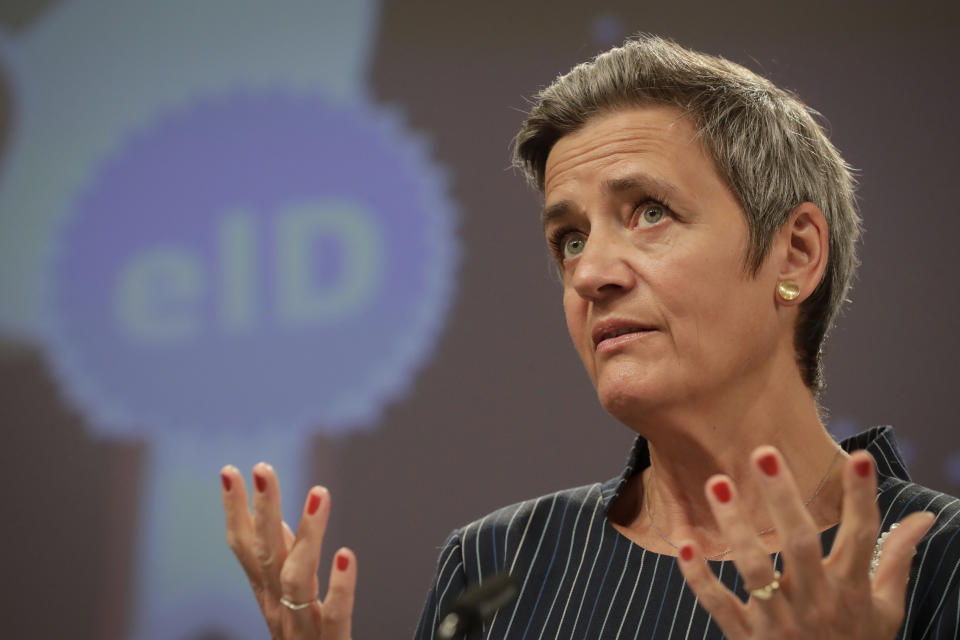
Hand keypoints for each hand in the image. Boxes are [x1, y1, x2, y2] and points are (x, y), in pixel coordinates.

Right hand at [220, 463, 356, 638]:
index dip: (235, 510)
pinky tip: (347, 555)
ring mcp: (301, 630)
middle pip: (265, 555)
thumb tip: (275, 518)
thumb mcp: (290, 600)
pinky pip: (333, 615)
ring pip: (296, 578)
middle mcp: (278, 611)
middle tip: (262, 468)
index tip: (229, 470)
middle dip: (261, 510)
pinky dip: (340, 586)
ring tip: (319, 492)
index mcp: (267, 598)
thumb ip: (284, 561)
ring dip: (305, 533)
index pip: (245, 548)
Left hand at [676, 448, 935, 638]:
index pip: (862, 536)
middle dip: (782, 497)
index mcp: (851, 591)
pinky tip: (683, 544)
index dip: (861, 498)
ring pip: (754, 569)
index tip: (859, 456)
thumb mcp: (885, 609)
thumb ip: (896, 558)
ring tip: (717, 482)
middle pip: (800, 543)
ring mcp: (779, 619)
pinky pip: (719, 604)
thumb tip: (923, 517)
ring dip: (735, 526)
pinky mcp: (746, 635)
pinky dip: (698, 578)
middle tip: (763, 453)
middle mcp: (816, 601)